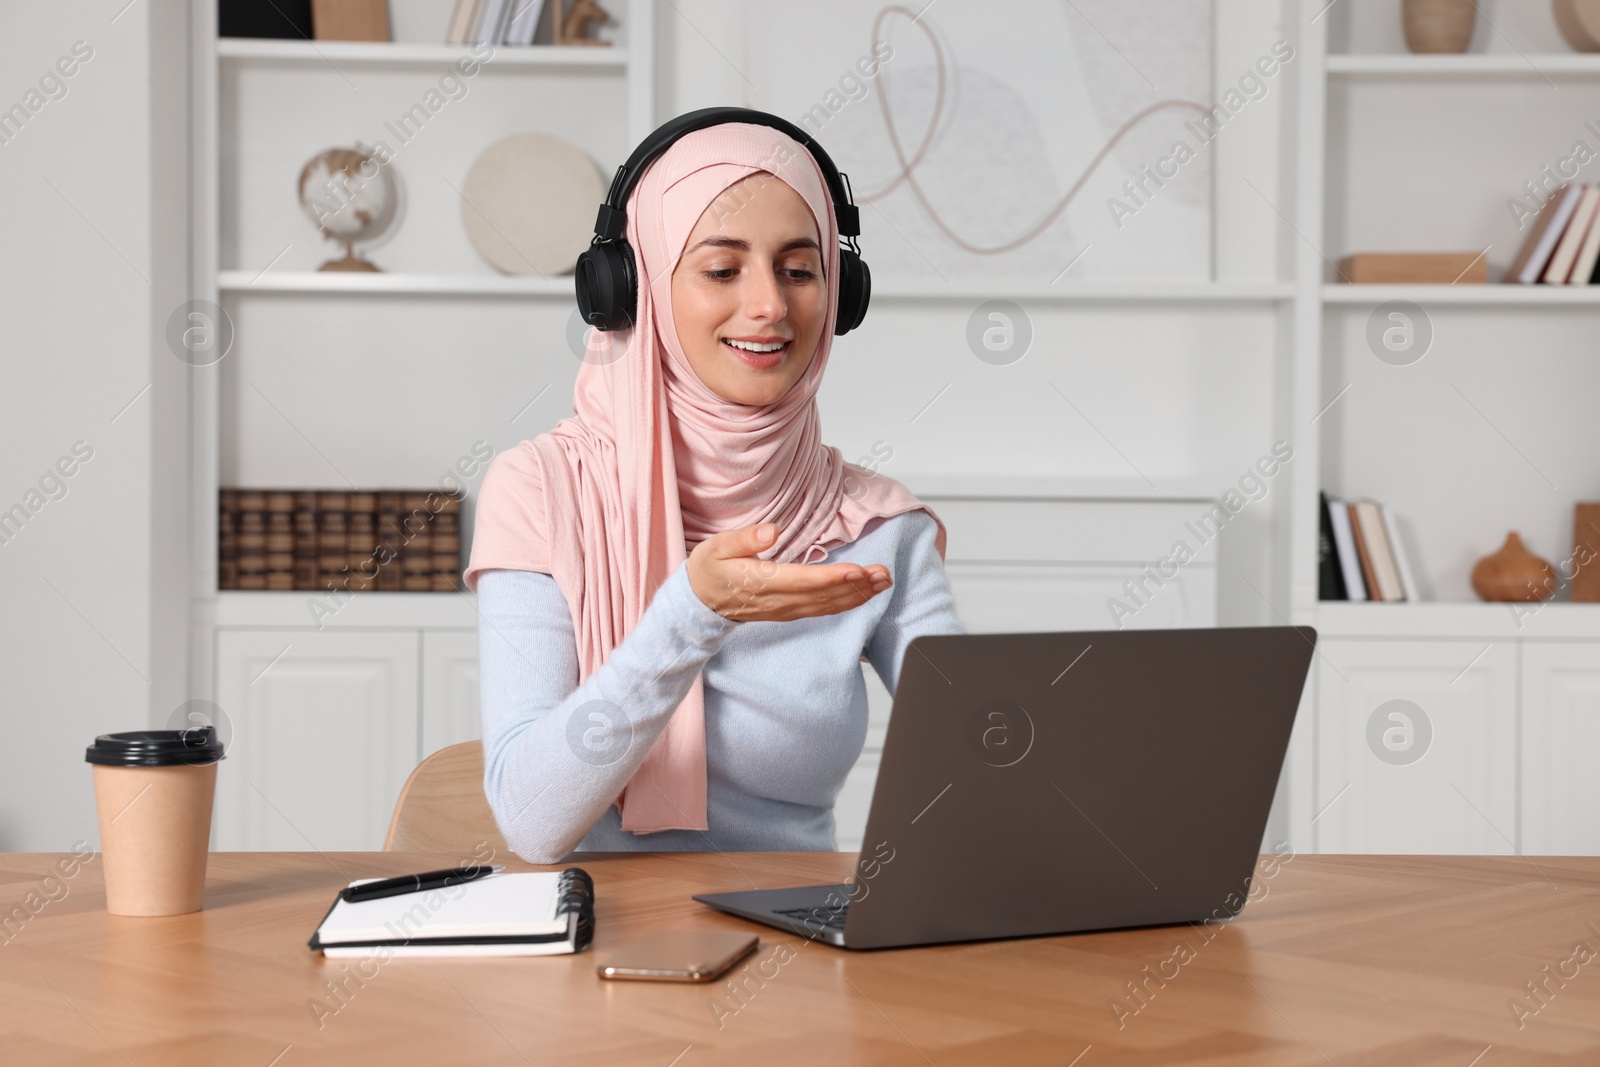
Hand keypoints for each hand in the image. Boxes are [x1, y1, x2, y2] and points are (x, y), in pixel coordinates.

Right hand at [686, 522, 891, 622]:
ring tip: (883, 582)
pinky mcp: (790, 612)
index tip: (858, 570)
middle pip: (823, 595)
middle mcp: (777, 600)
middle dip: (856, 586)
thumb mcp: (716, 547)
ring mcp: (785, 610)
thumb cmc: (708, 570)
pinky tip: (864, 593)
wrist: (698, 604)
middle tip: (884, 574)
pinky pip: (823, 610)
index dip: (833, 578)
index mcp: (760, 582)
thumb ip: (744, 539)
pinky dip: (847, 603)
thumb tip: (772, 531)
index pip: (803, 581)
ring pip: (827, 605)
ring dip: (858, 595)